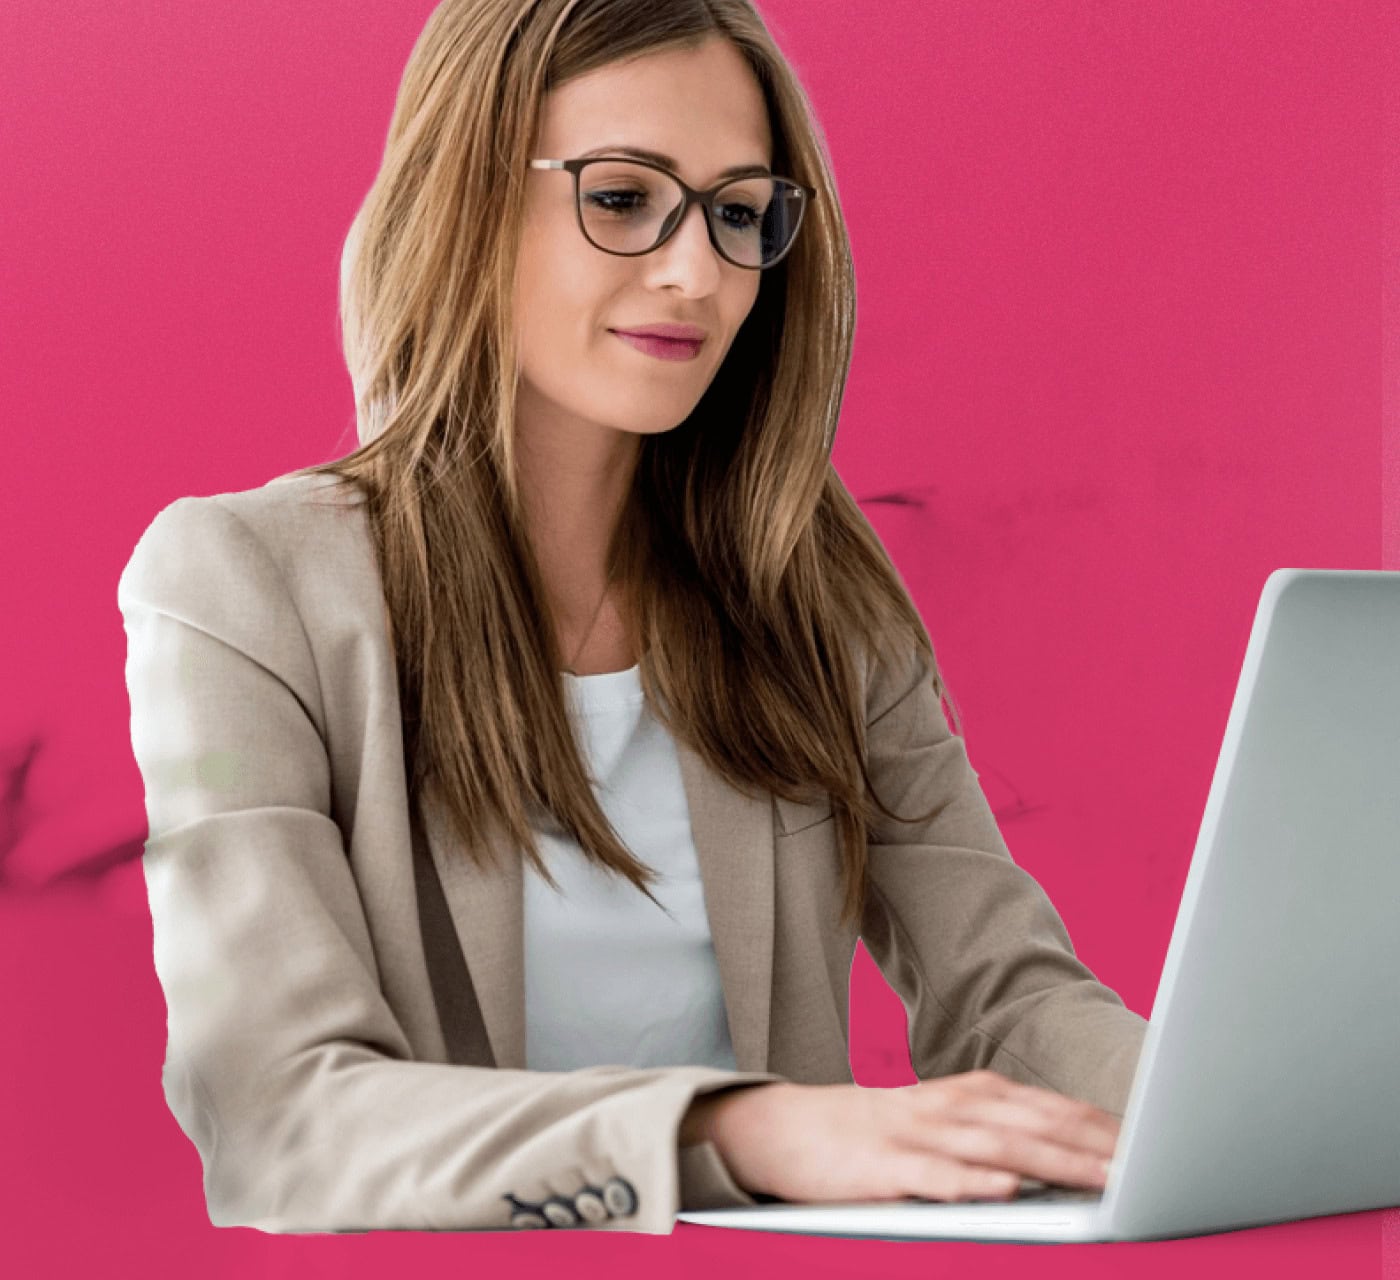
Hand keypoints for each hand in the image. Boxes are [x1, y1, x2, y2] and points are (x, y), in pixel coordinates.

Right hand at [703, 1069, 1120, 1203]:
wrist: (786, 1128)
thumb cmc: (876, 1135)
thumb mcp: (943, 1125)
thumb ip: (1000, 1136)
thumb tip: (1074, 1157)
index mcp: (971, 1094)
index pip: (1051, 1109)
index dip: (1103, 1127)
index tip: (1158, 1143)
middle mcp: (950, 1106)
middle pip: (1034, 1123)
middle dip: (1094, 1144)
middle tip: (1150, 1162)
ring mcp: (916, 1133)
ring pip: (995, 1147)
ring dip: (1052, 1162)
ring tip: (1102, 1178)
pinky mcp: (881, 1165)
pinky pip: (933, 1176)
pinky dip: (971, 1181)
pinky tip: (1005, 1190)